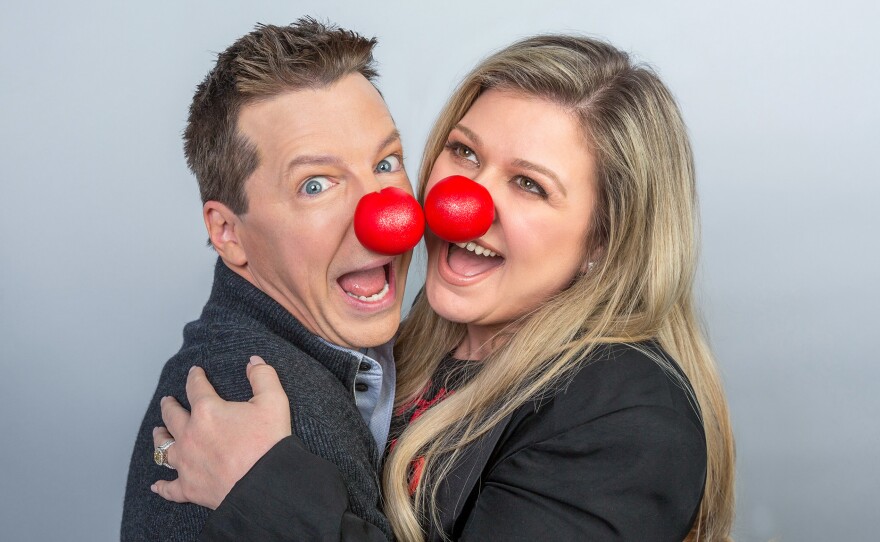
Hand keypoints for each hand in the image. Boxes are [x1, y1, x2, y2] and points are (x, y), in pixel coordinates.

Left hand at [151, 356, 291, 508]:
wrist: (265, 484)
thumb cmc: (268, 443)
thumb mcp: (274, 401)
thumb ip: (263, 376)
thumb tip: (254, 361)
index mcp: (208, 411)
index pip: (196, 387)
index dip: (195, 377)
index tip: (195, 372)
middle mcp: (190, 435)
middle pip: (172, 416)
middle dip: (169, 406)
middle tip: (168, 401)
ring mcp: (186, 462)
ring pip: (164, 448)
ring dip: (160, 438)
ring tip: (159, 432)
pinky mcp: (189, 488)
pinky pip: (170, 487)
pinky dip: (162, 486)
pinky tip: (156, 485)